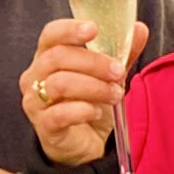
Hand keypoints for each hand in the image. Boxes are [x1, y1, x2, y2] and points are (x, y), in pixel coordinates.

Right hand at [20, 17, 144, 169]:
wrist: (83, 144)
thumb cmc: (88, 103)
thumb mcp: (107, 76)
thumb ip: (121, 53)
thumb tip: (139, 29)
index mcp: (47, 56)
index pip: (51, 34)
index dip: (70, 29)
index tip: (94, 30)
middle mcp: (34, 76)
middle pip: (57, 57)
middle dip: (93, 62)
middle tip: (118, 72)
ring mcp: (34, 102)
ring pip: (59, 84)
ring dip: (93, 87)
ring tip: (115, 94)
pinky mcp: (43, 126)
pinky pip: (59, 114)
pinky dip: (82, 111)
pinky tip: (96, 112)